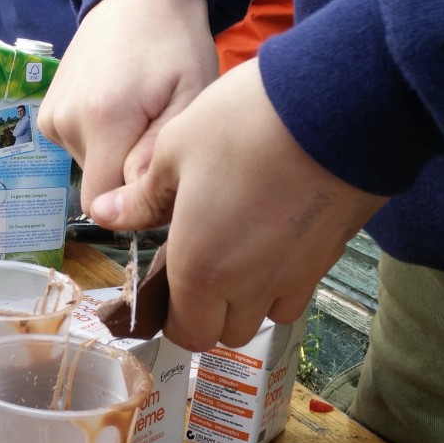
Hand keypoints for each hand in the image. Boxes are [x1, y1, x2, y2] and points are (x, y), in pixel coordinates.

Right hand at [38, 0, 217, 213]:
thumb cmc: (176, 46)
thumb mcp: (191, 96)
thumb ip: (162, 152)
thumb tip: (133, 198)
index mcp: (105, 119)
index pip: (105, 205)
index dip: (137, 200)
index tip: (163, 173)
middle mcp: (66, 122)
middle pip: (99, 188)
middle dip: (129, 177)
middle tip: (158, 136)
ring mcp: (51, 118)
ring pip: (90, 169)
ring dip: (117, 157)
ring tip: (141, 116)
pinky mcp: (46, 115)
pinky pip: (78, 150)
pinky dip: (101, 142)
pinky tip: (120, 111)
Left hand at [91, 58, 388, 350]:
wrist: (338, 109)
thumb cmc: (245, 126)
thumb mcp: (176, 150)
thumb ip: (141, 197)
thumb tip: (105, 214)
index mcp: (202, 268)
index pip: (185, 332)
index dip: (173, 317)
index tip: (167, 285)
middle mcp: (250, 285)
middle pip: (228, 333)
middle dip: (211, 311)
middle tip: (201, 260)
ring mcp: (297, 274)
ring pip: (269, 314)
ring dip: (251, 298)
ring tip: (241, 247)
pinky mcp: (331, 254)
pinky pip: (302, 286)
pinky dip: (286, 277)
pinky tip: (278, 232)